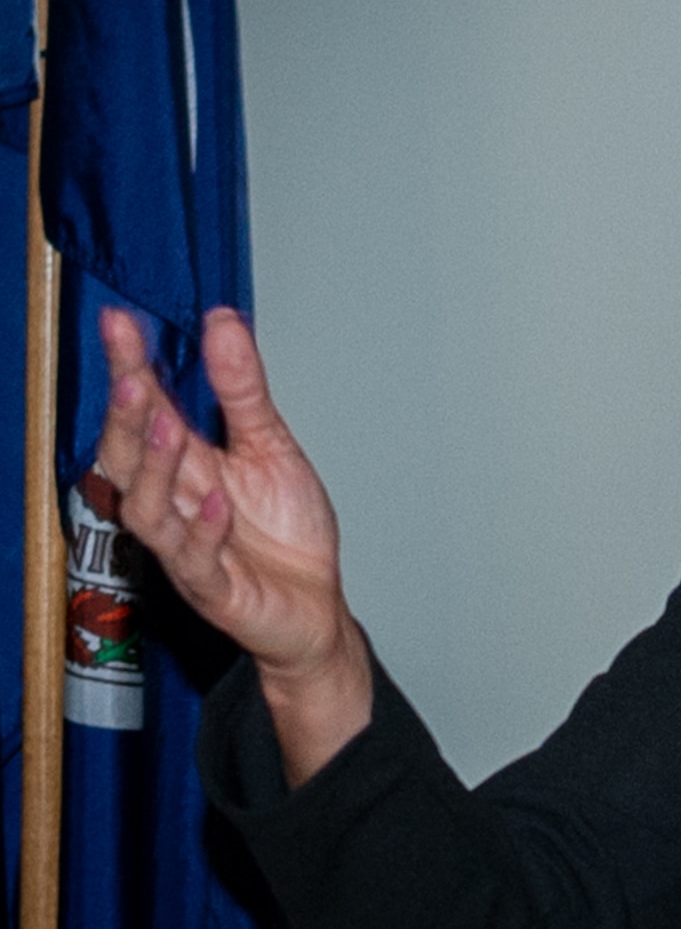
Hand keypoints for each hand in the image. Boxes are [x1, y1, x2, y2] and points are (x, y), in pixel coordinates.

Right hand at [97, 306, 371, 781]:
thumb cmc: (284, 531)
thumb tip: (222, 322)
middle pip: (128, 459)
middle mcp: (177, 503)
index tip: (118, 323)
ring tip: (166, 426)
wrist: (315, 606)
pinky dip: (204, 531)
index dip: (130, 368)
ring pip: (148, 511)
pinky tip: (218, 503)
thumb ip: (243, 390)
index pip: (147, 410)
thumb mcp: (272, 446)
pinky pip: (196, 562)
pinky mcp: (214, 589)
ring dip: (154, 468)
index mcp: (188, 465)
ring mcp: (188, 548)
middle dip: (125, 418)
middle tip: (131, 377)